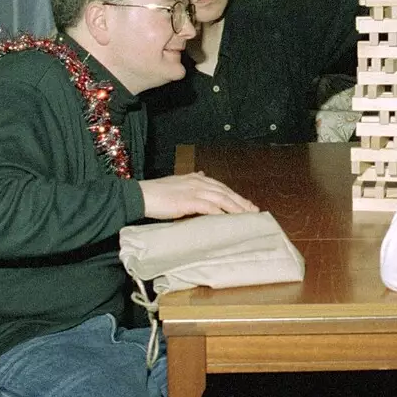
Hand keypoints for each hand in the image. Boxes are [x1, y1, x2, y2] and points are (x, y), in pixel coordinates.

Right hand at [139, 172, 258, 219]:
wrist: (141, 195)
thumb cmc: (157, 193)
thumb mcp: (177, 183)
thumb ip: (191, 182)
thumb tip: (202, 175)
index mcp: (196, 178)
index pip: (221, 187)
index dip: (235, 196)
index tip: (247, 204)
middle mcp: (198, 182)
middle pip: (225, 192)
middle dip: (241, 202)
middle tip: (254, 212)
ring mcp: (194, 190)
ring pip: (221, 199)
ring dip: (236, 208)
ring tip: (247, 217)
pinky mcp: (188, 201)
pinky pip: (210, 207)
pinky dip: (221, 213)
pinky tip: (229, 220)